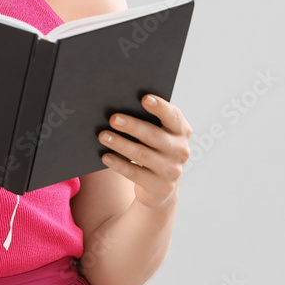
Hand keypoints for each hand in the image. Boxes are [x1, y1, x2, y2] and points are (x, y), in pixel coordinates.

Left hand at [98, 94, 192, 211]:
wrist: (161, 187)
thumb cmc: (153, 150)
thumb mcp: (158, 135)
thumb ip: (147, 121)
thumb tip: (118, 110)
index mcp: (181, 131)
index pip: (172, 116)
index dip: (160, 107)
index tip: (144, 98)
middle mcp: (180, 150)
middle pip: (153, 135)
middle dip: (132, 126)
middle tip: (113, 118)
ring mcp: (171, 170)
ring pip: (142, 154)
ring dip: (120, 144)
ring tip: (103, 136)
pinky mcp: (160, 186)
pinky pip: (135, 173)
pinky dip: (118, 164)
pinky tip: (105, 156)